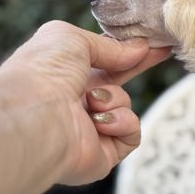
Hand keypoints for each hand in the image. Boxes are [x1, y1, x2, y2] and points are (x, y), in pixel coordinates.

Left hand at [0, 20, 171, 185]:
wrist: (34, 116)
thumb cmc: (42, 73)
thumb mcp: (72, 39)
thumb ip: (108, 44)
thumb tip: (138, 49)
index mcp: (62, 76)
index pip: (102, 62)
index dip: (126, 52)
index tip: (152, 42)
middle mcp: (74, 104)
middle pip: (117, 84)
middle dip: (137, 67)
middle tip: (160, 52)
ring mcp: (89, 130)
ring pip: (125, 107)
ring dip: (115, 100)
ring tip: (91, 103)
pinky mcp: (104, 154)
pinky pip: (131, 134)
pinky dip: (121, 123)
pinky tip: (99, 123)